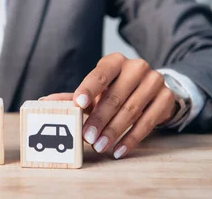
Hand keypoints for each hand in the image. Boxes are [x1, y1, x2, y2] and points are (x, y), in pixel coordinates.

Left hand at [41, 53, 175, 158]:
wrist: (150, 89)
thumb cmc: (115, 89)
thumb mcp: (96, 90)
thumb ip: (73, 97)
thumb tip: (45, 102)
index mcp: (115, 61)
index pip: (100, 74)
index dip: (89, 89)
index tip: (78, 104)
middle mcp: (136, 67)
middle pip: (115, 97)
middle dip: (99, 120)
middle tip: (87, 137)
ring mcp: (154, 82)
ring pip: (131, 111)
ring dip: (113, 132)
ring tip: (99, 146)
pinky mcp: (166, 99)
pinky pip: (148, 122)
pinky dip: (131, 139)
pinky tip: (119, 150)